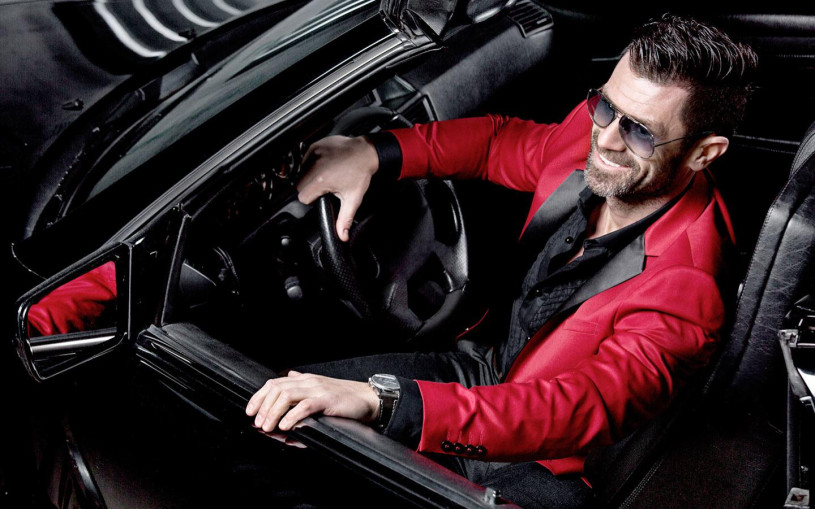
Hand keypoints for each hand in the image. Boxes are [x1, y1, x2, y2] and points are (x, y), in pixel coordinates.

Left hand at [245, 371, 379, 431]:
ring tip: (268, 427)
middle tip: (258, 423)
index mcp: (304, 380)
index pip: (274, 384)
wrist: (367, 399)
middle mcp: (308, 382)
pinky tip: (285, 426)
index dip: (259, 397)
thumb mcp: (319, 391)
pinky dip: (292, 416)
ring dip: (273, 412)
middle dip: (262, 406)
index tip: (250, 411)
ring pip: (286, 395)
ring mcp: (317, 389)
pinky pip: (304, 406)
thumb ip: (302, 389)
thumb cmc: (344, 400)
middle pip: (276, 389)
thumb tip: (286, 386)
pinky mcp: (327, 400)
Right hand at [296, 135, 378, 241]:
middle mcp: (314, 166)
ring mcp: (313, 154)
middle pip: (300, 185)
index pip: (303, 197)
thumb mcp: (353, 199)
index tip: (323, 196)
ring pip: (301, 172)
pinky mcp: (315, 146)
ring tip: (327, 175)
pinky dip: (311, 164)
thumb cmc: (360, 173)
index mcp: (321, 180)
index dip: (313, 199)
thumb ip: (344, 219)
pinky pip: (305, 159)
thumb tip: (342, 236)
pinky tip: (325, 165)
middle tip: (326, 186)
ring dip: (309, 175)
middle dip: (310, 188)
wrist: (366, 152)